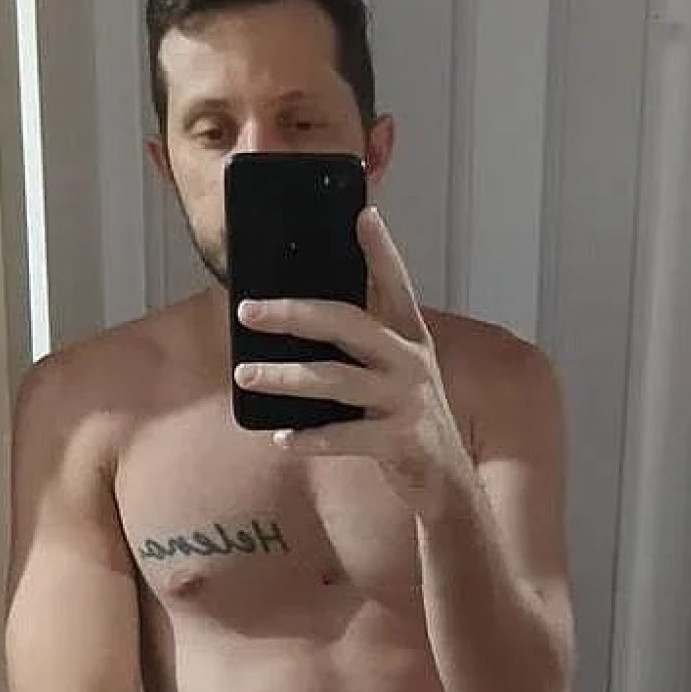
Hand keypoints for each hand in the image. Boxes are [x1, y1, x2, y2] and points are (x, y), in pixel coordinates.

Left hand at [233, 207, 474, 517]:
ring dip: (284, 377)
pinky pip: (344, 436)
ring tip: (245, 374)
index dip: (380, 249)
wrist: (445, 476)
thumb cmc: (407, 415)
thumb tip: (298, 315)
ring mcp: (406, 399)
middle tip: (247, 311)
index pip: (394, 283)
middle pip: (348, 323)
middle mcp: (410, 360)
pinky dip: (309, 438)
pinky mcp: (398, 439)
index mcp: (409, 336)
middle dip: (294, 314)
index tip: (363, 215)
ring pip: (334, 379)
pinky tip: (281, 438)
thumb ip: (361, 342)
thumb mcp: (395, 369)